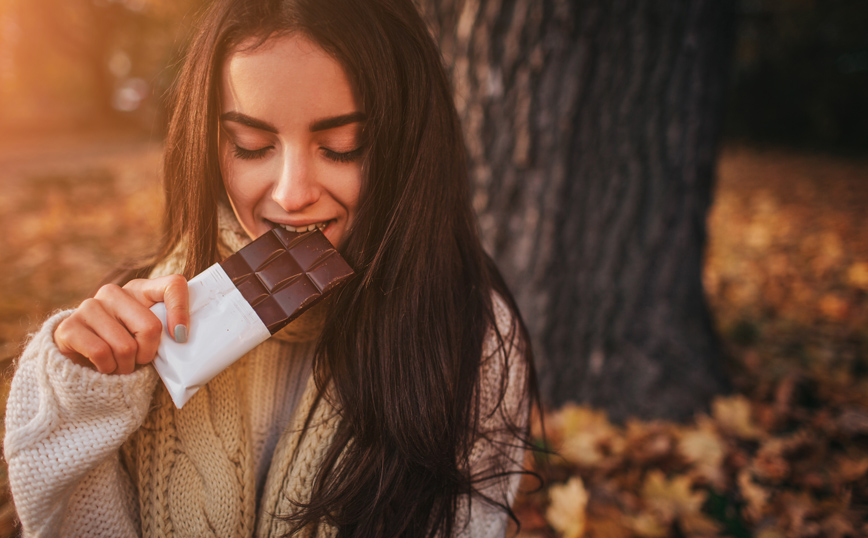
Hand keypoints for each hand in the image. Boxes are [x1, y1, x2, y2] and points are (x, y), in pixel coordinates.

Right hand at [54, 275, 189, 374]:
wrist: (80, 361)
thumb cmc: (126, 348)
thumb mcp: (149, 337)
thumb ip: (166, 332)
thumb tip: (183, 339)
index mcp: (141, 289)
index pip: (173, 285)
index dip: (181, 310)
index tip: (181, 337)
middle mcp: (114, 292)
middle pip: (150, 327)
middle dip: (148, 353)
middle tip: (140, 360)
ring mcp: (89, 306)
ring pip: (125, 346)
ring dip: (126, 366)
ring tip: (120, 366)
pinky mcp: (69, 327)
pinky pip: (101, 353)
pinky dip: (108, 369)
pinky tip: (104, 367)